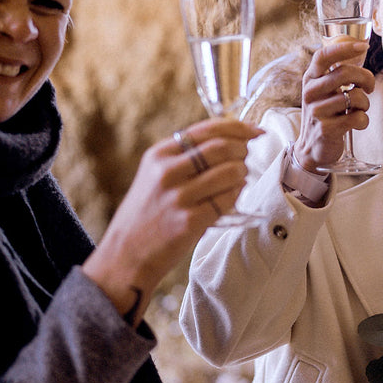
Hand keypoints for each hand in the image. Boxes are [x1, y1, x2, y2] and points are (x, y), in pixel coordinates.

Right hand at [83, 116, 261, 322]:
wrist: (126, 254)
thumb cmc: (148, 213)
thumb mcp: (156, 174)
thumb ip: (186, 156)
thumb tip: (233, 141)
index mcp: (159, 154)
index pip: (208, 129)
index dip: (239, 128)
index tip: (256, 131)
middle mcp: (167, 172)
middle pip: (222, 147)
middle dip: (243, 150)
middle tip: (246, 157)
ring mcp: (178, 197)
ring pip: (230, 172)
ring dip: (242, 173)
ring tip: (240, 178)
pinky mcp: (189, 221)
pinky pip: (228, 200)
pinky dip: (237, 195)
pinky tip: (233, 196)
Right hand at [293, 39, 375, 171]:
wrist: (312, 147)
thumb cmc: (325, 113)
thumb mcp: (323, 91)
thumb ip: (336, 73)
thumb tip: (360, 50)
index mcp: (310, 79)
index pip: (323, 56)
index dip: (344, 48)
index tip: (363, 46)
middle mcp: (310, 92)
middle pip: (345, 73)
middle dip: (366, 78)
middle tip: (370, 87)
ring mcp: (317, 111)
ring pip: (355, 97)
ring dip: (365, 104)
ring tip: (358, 109)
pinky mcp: (326, 129)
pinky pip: (357, 118)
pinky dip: (364, 121)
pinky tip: (357, 123)